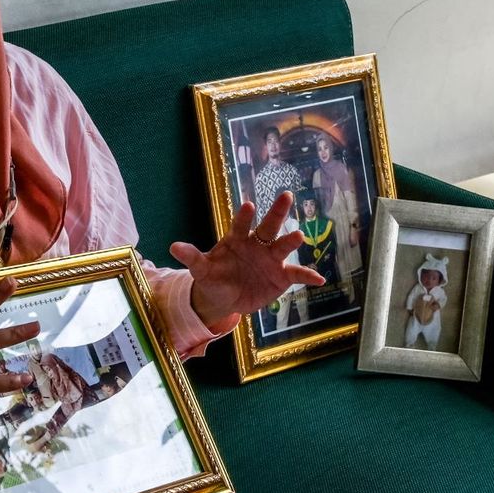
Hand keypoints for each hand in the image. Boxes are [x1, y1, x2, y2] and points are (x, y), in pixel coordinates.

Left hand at [170, 191, 325, 327]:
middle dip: (277, 211)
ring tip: (299, 236)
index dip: (244, 216)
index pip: (241, 224)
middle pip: (268, 225)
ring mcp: (271, 259)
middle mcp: (257, 244)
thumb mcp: (201, 270)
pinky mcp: (281, 276)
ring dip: (291, 240)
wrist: (224, 297)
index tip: (249, 206)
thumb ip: (192, 257)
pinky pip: (297, 274)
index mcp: (237, 238)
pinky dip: (308, 275)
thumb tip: (173, 247)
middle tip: (286, 195)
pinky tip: (319, 278)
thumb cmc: (214, 277)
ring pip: (283, 245)